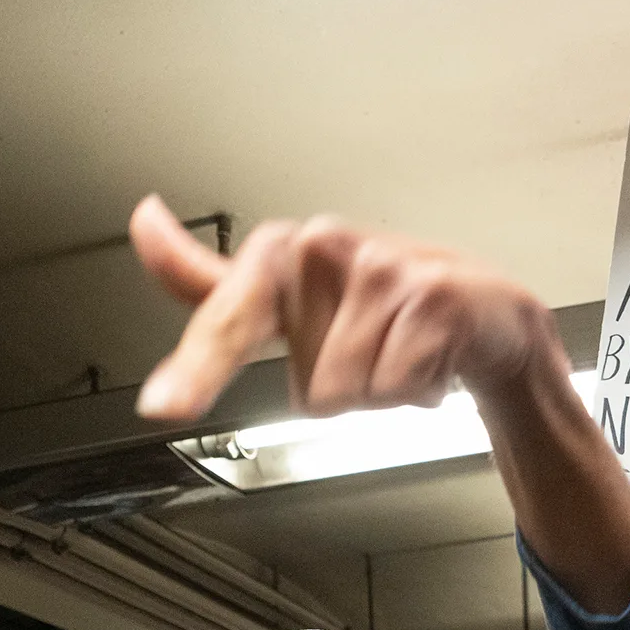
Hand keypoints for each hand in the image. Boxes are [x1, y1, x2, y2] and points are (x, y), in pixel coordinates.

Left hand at [130, 196, 560, 422]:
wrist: (486, 312)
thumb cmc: (383, 303)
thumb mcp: (292, 293)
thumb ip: (210, 278)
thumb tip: (143, 223)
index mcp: (282, 252)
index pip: (229, 315)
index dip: (197, 367)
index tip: (163, 407)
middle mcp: (326, 249)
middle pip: (308, 390)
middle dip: (343, 388)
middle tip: (370, 351)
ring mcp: (381, 268)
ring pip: (352, 394)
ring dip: (383, 392)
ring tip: (402, 354)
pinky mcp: (432, 297)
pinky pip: (396, 389)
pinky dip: (419, 391)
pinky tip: (432, 358)